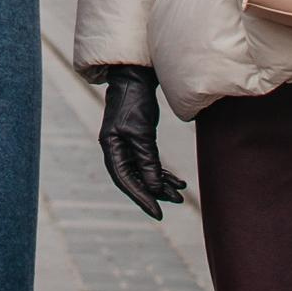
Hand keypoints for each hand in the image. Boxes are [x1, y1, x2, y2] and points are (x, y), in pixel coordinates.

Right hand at [96, 66, 185, 217]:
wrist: (136, 78)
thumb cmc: (135, 101)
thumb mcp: (142, 133)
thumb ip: (147, 161)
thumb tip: (155, 188)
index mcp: (111, 147)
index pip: (126, 180)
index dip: (142, 198)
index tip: (158, 212)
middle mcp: (116, 150)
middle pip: (135, 179)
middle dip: (155, 193)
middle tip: (176, 202)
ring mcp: (126, 146)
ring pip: (144, 173)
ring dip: (161, 183)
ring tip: (180, 193)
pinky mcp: (137, 141)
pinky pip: (149, 163)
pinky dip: (162, 172)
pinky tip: (176, 180)